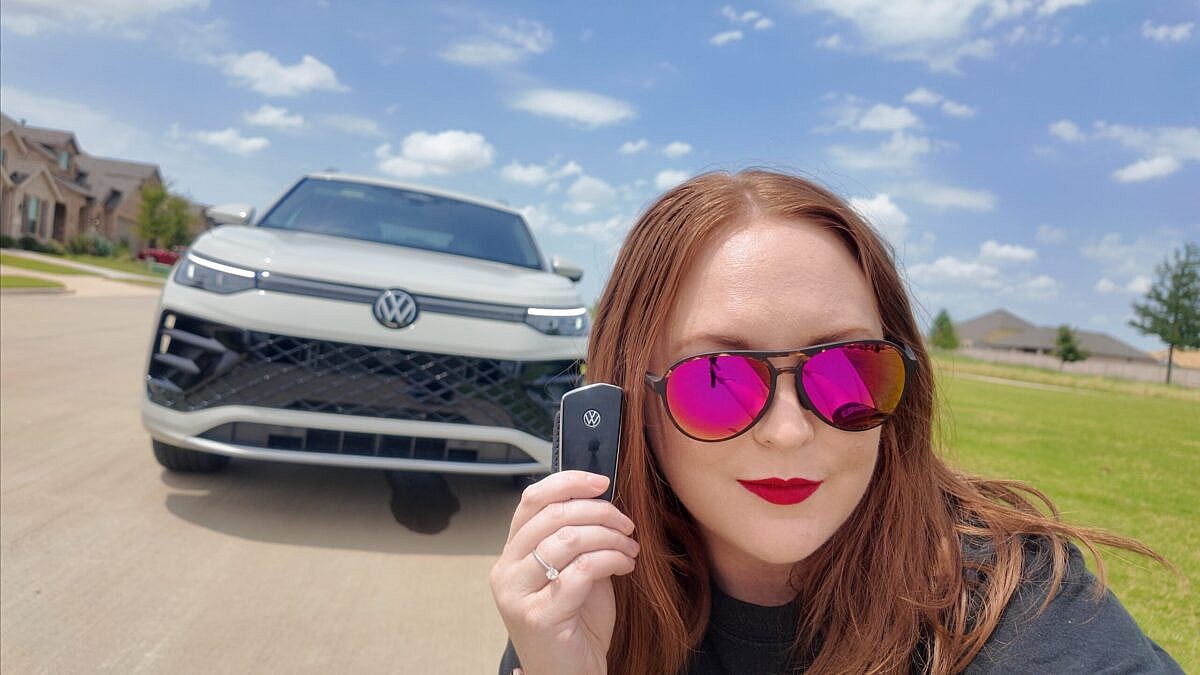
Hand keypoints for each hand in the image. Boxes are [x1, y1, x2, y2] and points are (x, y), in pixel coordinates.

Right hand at [490, 471, 639, 674]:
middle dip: (600, 512)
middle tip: (626, 524)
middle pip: (553, 515)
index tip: (602, 481)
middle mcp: (506, 571)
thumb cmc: (576, 624)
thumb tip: (601, 499)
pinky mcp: (538, 616)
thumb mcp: (573, 571)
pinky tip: (625, 565)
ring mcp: (518, 594)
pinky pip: (580, 571)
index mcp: (511, 554)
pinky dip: (611, 560)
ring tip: (629, 549)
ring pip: (568, 539)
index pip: (532, 500)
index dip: (568, 482)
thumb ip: (576, 538)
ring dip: (610, 537)